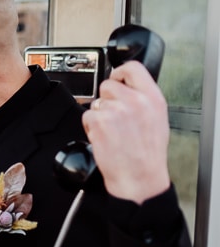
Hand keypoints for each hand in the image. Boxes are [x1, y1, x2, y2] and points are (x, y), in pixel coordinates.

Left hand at [82, 61, 170, 203]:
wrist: (139, 178)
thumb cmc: (148, 155)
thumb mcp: (158, 119)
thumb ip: (144, 99)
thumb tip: (130, 86)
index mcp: (152, 98)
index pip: (133, 68)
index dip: (120, 71)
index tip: (116, 77)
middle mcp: (135, 101)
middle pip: (108, 85)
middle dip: (107, 99)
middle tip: (114, 117)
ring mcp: (116, 111)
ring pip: (97, 102)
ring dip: (100, 115)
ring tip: (113, 132)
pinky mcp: (100, 122)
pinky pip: (87, 116)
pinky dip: (91, 127)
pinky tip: (105, 138)